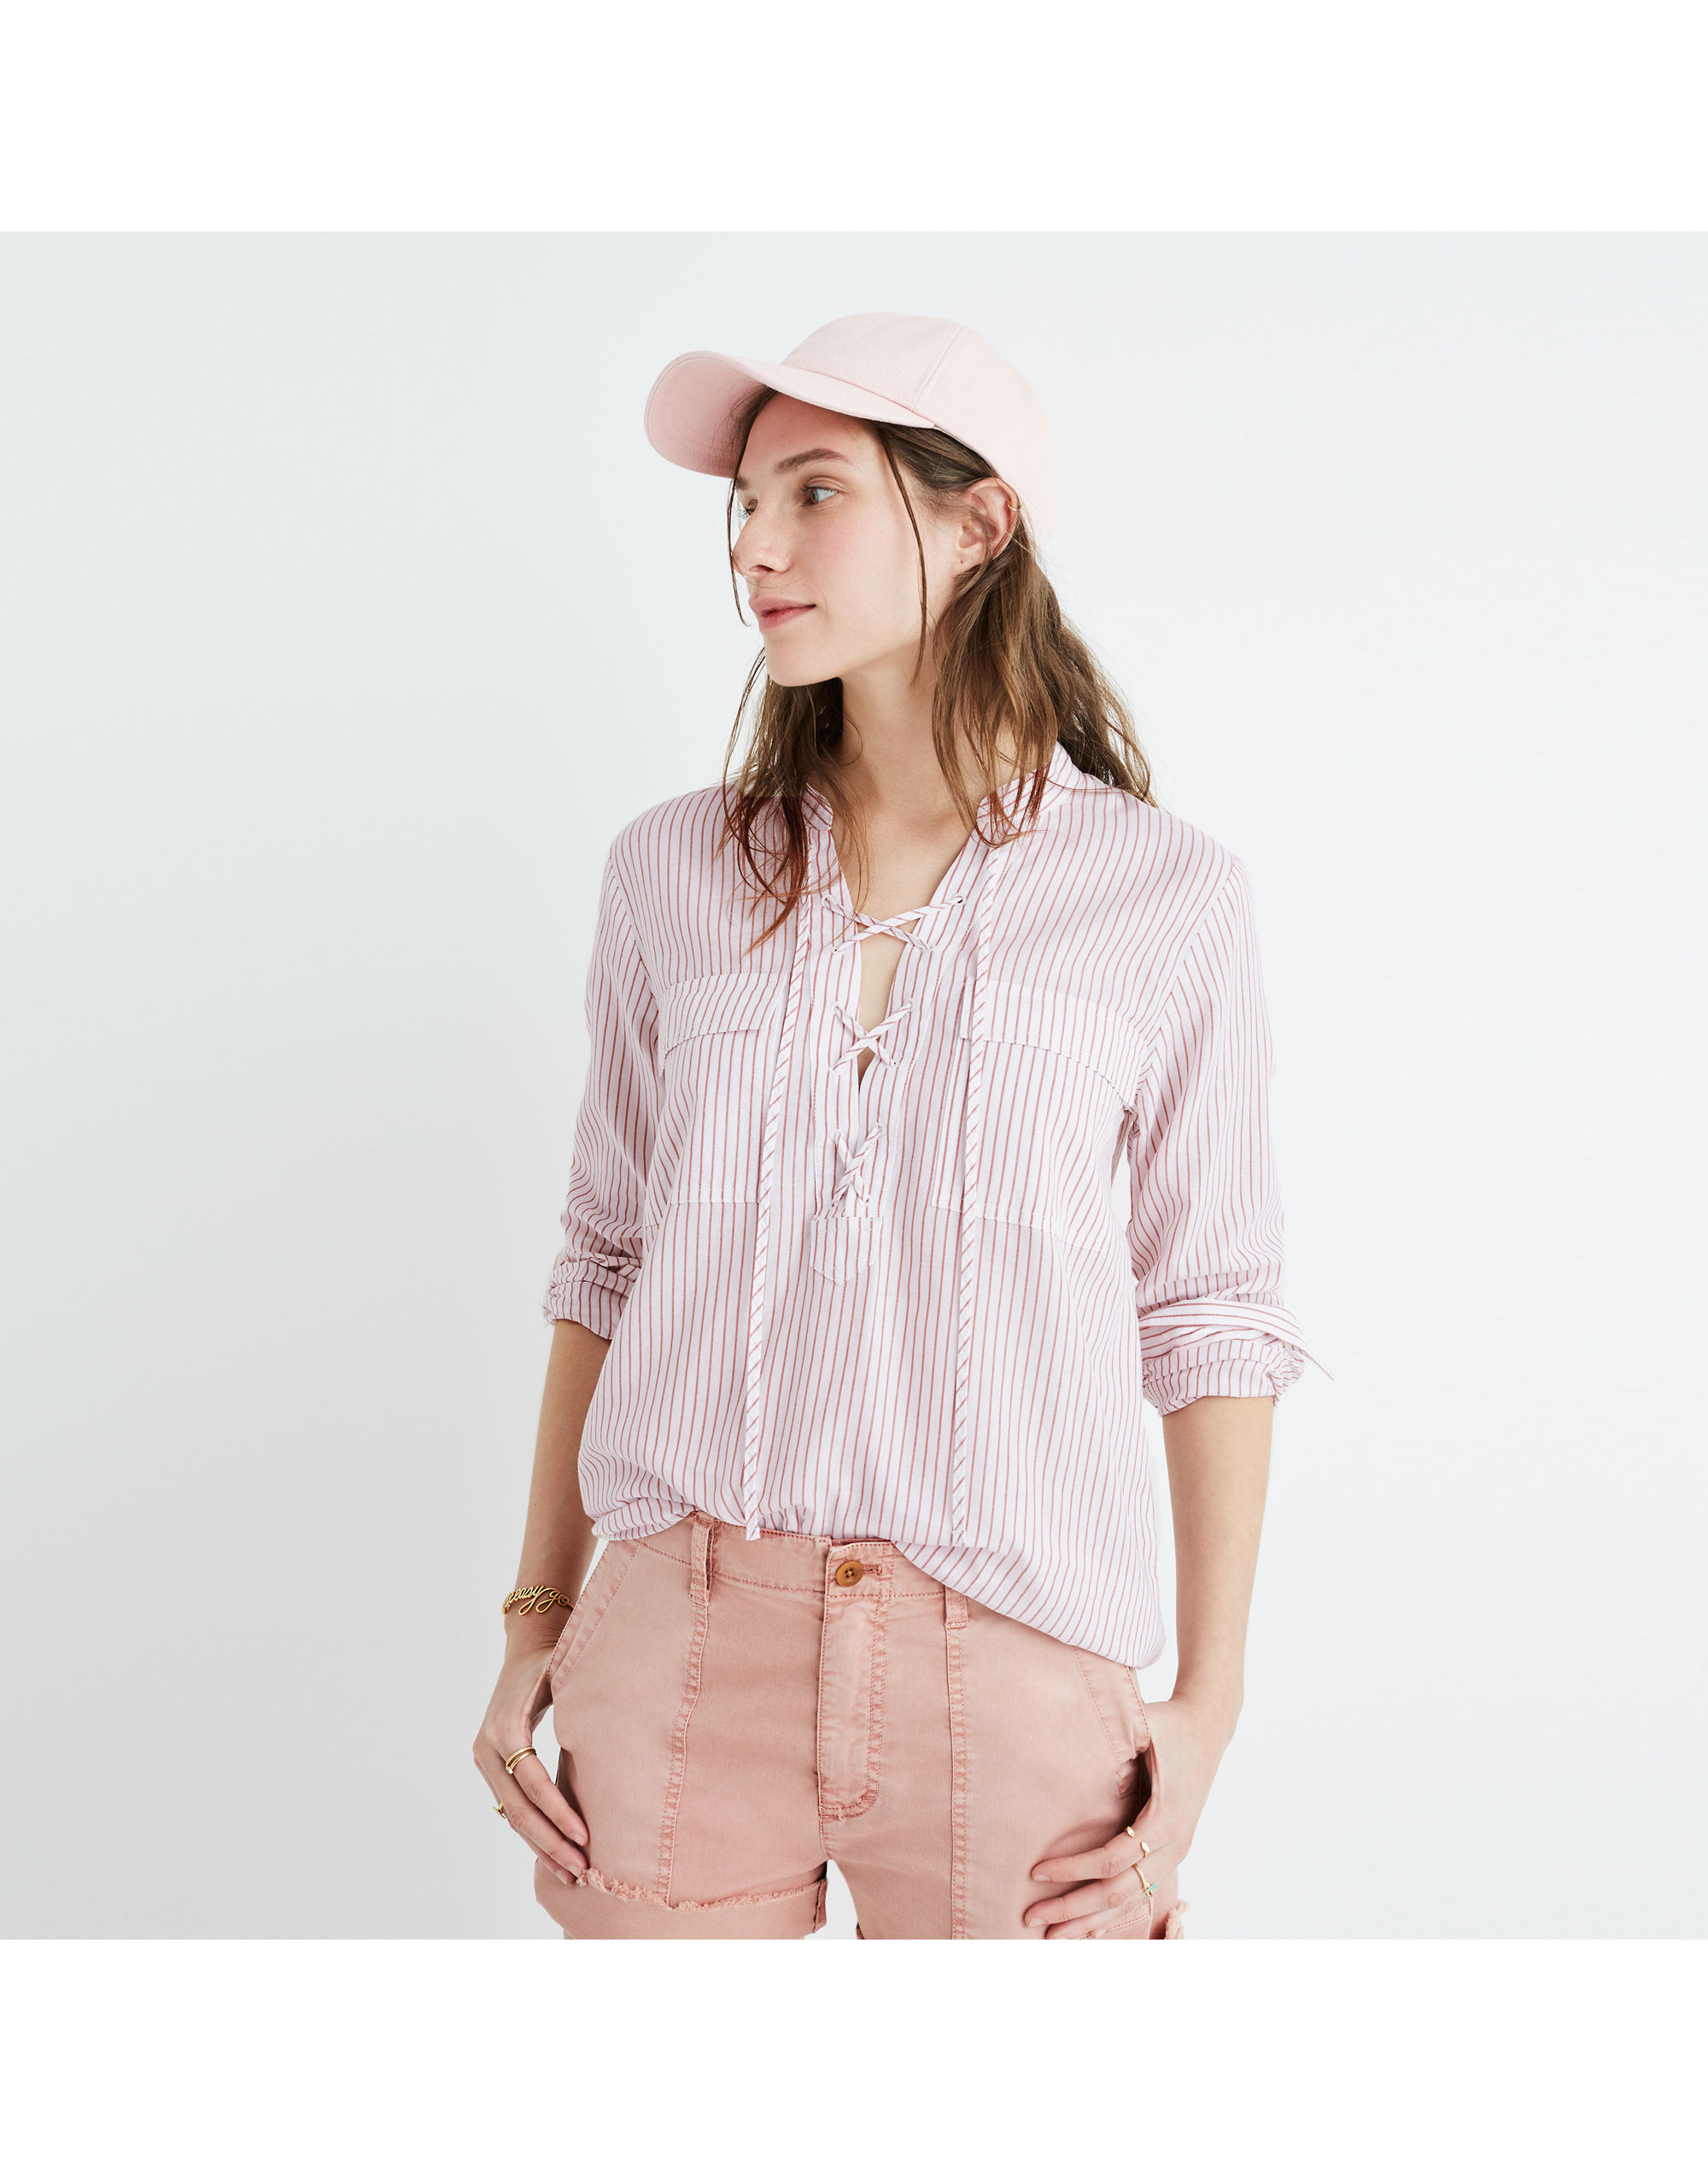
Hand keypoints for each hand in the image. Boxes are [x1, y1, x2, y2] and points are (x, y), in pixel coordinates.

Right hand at [472, 1637, 588, 1884]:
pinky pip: (511, 1808)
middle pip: (518, 1807)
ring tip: (571, 1874)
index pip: (532, 1781)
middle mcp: (487, 1747)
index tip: (585, 1836)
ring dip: (541, 1846)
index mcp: (505, 1726)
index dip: (558, 1811)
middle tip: (581, 1869)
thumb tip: (617, 1739)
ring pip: (512, 1815)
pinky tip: (554, 1855)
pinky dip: (533, 1832)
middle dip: (551, 1842)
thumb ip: (580, 1705)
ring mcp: (484, 1760)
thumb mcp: (565, 1675)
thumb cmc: (556, 1659)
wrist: (526, 1647)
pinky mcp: (490, 1767)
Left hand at [1022, 1691, 1235, 1937]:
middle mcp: (1174, 1843)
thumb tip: (1066, 1735)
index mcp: (1165, 1818)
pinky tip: (1090, 1929)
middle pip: (1119, 1891)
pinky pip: (1142, 1892)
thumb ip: (1114, 1739)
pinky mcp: (1172, 1851)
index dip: (1073, 1869)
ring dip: (1091, 1921)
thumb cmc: (1168, 1725)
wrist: (1207, 1726)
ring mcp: (1176, 1851)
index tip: (1036, 1872)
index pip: (1112, 1858)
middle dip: (1074, 1908)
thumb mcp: (1143, 1726)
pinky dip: (1115, 1914)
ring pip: (1131, 1900)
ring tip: (1054, 1936)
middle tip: (1031, 1918)